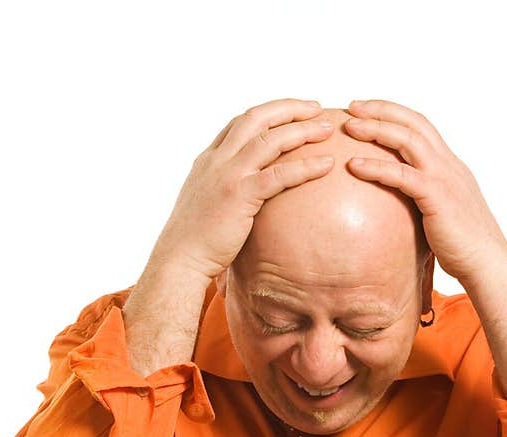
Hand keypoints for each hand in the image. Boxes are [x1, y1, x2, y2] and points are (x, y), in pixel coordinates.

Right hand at [146, 98, 334, 280]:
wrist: (179, 258)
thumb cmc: (195, 241)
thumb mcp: (207, 204)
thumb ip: (225, 191)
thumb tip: (246, 198)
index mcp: (209, 160)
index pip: (240, 123)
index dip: (269, 113)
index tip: (292, 112)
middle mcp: (217, 160)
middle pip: (257, 118)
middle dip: (289, 108)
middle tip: (316, 108)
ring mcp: (228, 175)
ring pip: (270, 139)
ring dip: (302, 130)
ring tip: (327, 129)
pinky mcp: (239, 195)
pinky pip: (279, 174)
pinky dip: (305, 166)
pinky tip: (326, 164)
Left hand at [343, 99, 506, 286]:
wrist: (486, 262)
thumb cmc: (463, 245)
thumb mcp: (444, 211)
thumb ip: (426, 197)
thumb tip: (402, 201)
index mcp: (450, 165)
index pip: (422, 126)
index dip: (394, 113)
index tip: (368, 110)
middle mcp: (448, 164)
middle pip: (413, 122)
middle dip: (381, 110)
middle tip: (353, 106)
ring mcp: (444, 178)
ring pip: (407, 140)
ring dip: (376, 129)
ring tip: (350, 127)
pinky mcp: (437, 197)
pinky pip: (402, 175)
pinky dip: (376, 167)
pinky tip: (353, 165)